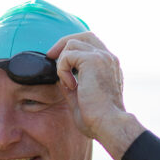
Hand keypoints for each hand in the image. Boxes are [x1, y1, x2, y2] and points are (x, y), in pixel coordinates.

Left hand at [47, 32, 143, 159]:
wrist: (109, 124)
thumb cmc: (98, 120)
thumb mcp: (81, 99)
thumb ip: (71, 85)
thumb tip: (59, 79)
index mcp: (109, 66)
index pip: (91, 44)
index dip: (72, 48)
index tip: (60, 62)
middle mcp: (108, 58)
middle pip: (84, 35)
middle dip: (63, 44)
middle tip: (51, 57)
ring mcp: (102, 57)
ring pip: (72, 43)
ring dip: (62, 62)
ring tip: (68, 83)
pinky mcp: (93, 60)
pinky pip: (67, 55)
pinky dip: (62, 69)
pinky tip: (70, 85)